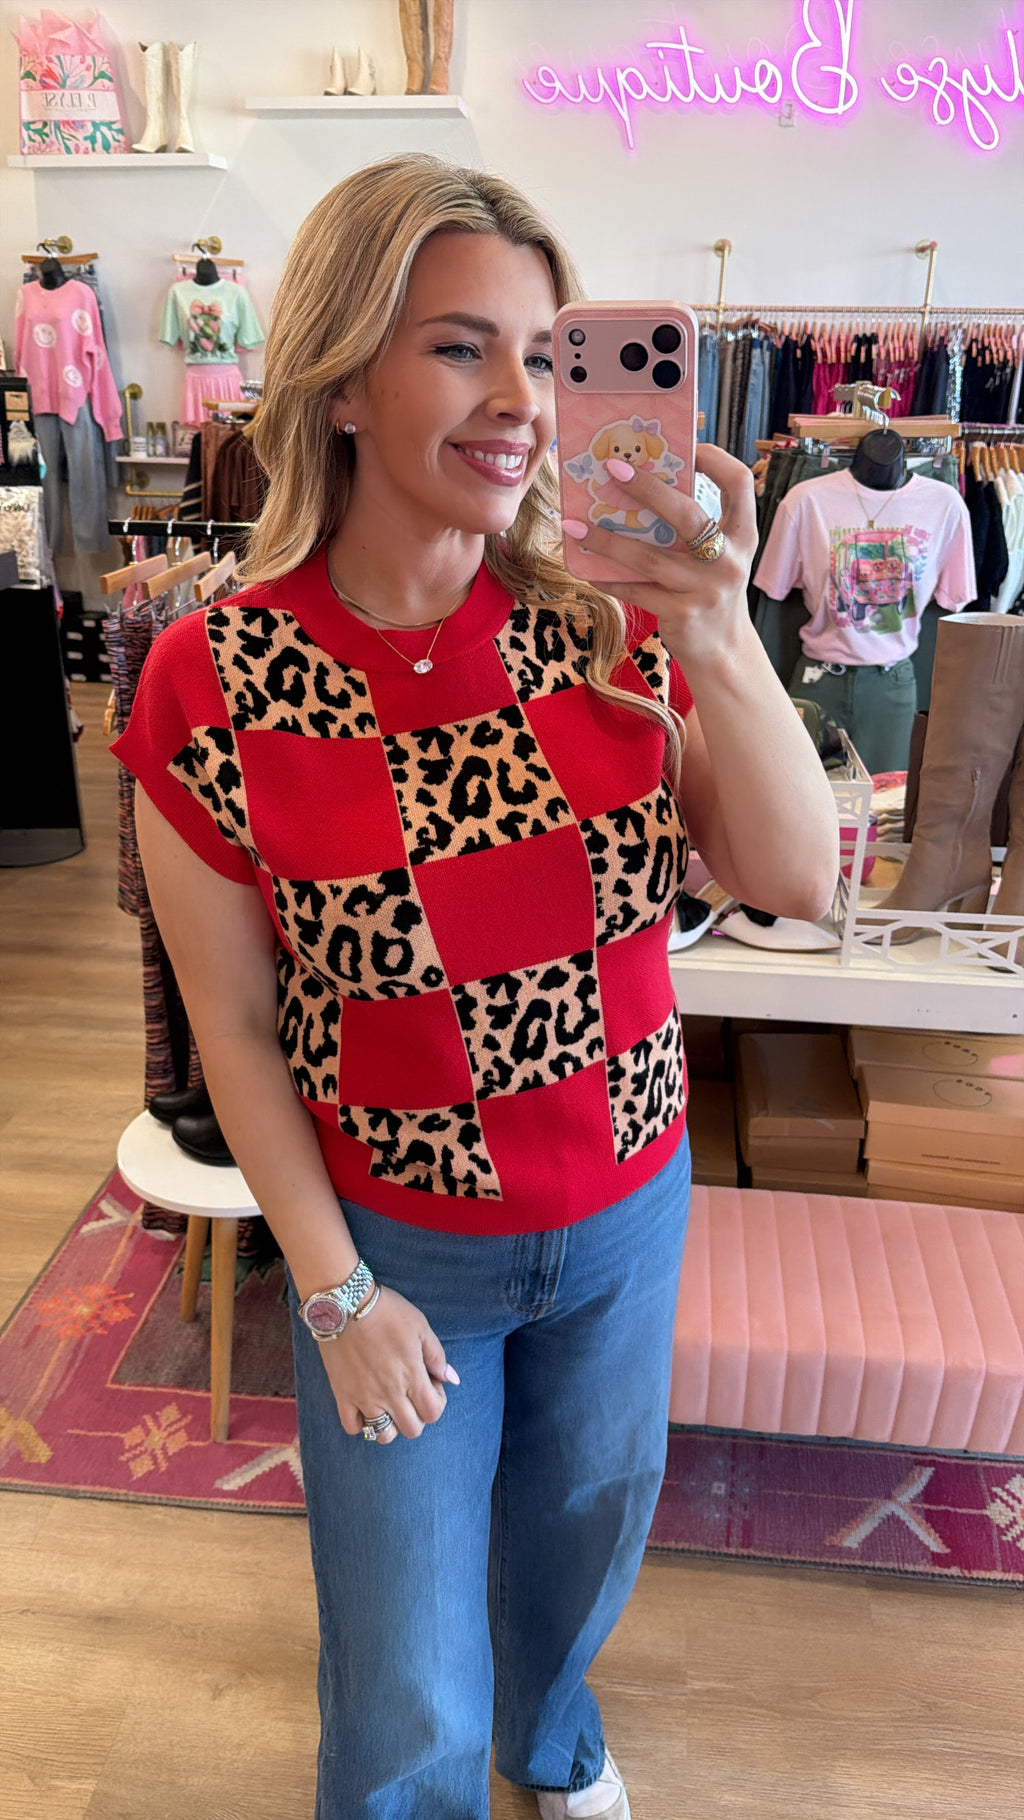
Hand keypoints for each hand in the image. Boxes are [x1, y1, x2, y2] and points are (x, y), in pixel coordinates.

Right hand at [314, 1285, 458, 1443]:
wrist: (345, 1304)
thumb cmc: (387, 1311)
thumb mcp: (420, 1326)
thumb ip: (437, 1357)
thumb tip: (451, 1379)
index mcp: (412, 1377)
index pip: (433, 1413)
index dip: (437, 1402)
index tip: (429, 1383)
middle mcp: (390, 1394)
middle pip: (412, 1429)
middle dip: (418, 1416)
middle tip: (411, 1394)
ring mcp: (364, 1398)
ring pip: (383, 1435)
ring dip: (390, 1425)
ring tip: (389, 1405)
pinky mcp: (342, 1395)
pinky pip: (352, 1427)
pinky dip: (360, 1424)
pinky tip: (365, 1406)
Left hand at [564, 444, 758, 667]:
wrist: (724, 650)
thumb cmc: (712, 590)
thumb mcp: (719, 555)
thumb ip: (697, 526)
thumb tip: (641, 487)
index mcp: (743, 535)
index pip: (739, 482)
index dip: (714, 459)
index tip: (686, 447)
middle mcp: (730, 559)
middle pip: (687, 514)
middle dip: (647, 488)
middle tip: (612, 469)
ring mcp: (705, 589)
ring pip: (650, 557)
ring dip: (607, 540)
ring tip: (575, 526)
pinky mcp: (681, 613)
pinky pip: (636, 590)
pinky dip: (608, 578)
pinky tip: (587, 567)